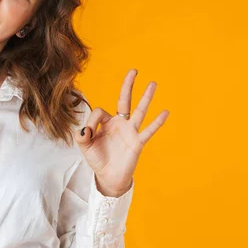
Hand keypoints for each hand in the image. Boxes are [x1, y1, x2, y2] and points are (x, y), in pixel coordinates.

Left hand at [74, 69, 169, 196]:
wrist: (108, 177)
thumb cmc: (97, 159)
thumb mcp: (84, 146)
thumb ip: (81, 136)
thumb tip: (85, 129)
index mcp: (106, 122)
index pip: (100, 111)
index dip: (92, 121)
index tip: (88, 133)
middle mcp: (119, 123)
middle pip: (124, 100)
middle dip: (128, 85)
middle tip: (134, 70)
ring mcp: (130, 131)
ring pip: (139, 111)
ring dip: (146, 97)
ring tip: (153, 83)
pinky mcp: (137, 142)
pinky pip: (148, 130)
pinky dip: (157, 122)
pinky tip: (165, 112)